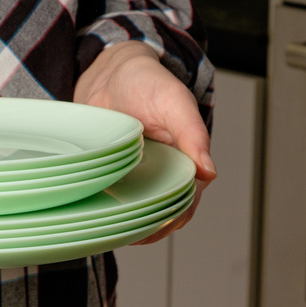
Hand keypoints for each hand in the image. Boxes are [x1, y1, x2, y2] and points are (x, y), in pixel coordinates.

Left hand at [73, 41, 216, 243]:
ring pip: (135, 208)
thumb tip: (210, 173)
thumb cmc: (148, 82)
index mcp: (185, 161)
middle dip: (147, 228)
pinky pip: (111, 196)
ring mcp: (135, 174)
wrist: (110, 72)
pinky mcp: (111, 171)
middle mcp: (162, 172)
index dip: (174, 219)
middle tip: (126, 234)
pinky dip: (106, 207)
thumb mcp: (174, 103)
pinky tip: (95, 213)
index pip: (186, 202)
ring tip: (110, 230)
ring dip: (125, 221)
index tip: (156, 229)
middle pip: (160, 212)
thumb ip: (193, 134)